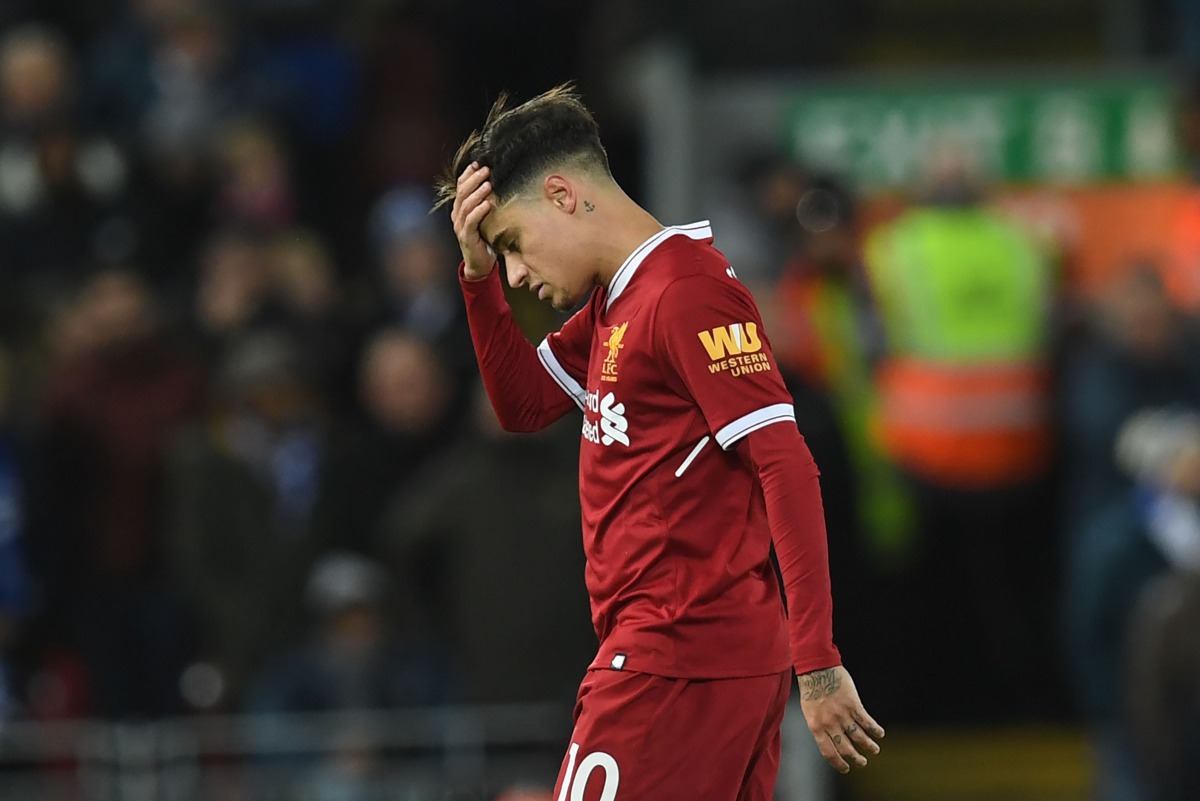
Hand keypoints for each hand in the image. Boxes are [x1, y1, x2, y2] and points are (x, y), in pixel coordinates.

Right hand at [451, 162, 496, 279]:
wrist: (480, 263)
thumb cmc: (485, 238)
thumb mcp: (485, 218)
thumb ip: (485, 203)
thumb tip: (495, 184)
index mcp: (460, 209)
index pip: (460, 186)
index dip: (468, 174)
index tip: (478, 163)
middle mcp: (457, 215)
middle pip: (462, 192)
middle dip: (474, 179)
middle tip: (486, 170)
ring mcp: (460, 226)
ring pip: (466, 205)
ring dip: (477, 193)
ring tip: (488, 184)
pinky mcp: (466, 237)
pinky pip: (471, 221)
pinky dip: (479, 211)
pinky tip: (487, 204)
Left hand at [798, 665, 883, 773]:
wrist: (817, 669)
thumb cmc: (811, 689)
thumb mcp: (809, 712)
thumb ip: (819, 726)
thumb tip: (829, 741)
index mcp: (816, 727)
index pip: (828, 752)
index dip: (838, 763)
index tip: (846, 768)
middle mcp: (829, 724)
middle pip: (846, 748)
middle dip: (856, 758)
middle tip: (862, 762)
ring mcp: (842, 714)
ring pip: (859, 737)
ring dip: (868, 746)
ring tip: (874, 750)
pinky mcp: (853, 704)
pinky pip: (866, 721)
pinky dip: (875, 729)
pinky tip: (880, 734)